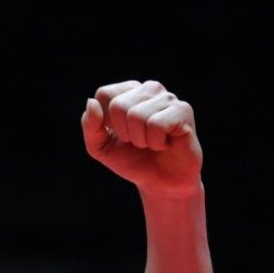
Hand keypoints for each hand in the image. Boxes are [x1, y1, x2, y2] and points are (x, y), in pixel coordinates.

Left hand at [81, 80, 202, 194]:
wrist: (161, 183)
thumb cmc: (132, 160)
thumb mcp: (100, 147)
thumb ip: (90, 126)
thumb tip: (91, 102)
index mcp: (128, 92)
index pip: (104, 94)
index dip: (106, 123)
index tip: (120, 135)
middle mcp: (149, 89)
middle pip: (118, 105)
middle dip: (124, 134)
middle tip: (139, 142)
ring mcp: (167, 98)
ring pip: (137, 115)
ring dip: (141, 140)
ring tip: (153, 143)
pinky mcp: (183, 110)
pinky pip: (156, 124)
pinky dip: (156, 143)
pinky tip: (165, 144)